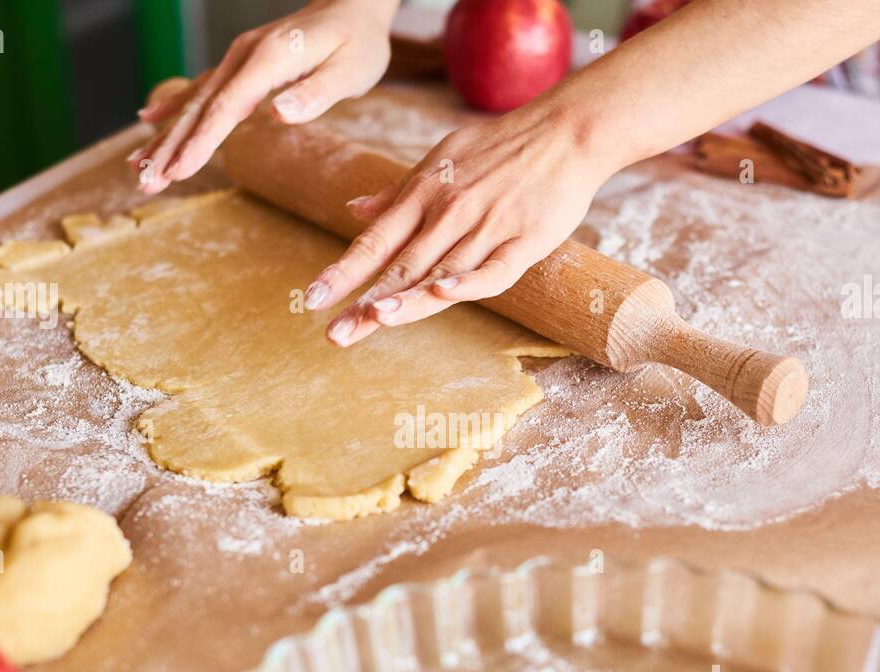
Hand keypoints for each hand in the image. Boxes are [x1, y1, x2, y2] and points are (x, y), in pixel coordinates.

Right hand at [128, 0, 398, 194]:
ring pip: (194, 101)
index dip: (199, 142)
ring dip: (166, 136)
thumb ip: (315, 93)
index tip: (177, 172)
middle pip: (200, 107)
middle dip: (170, 147)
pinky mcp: (241, 64)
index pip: (226, 107)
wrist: (353, 4)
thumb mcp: (350, 70)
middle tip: (146, 183)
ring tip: (139, 168)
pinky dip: (174, 108)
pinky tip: (148, 123)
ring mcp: (239, 58)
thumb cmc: (358, 41)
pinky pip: (201, 90)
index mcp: (269, 59)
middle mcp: (244, 56)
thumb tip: (278, 113)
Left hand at [307, 97, 610, 345]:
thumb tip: (353, 210)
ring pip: (441, 270)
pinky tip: (444, 295)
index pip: (376, 242)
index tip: (313, 299)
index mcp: (425, 194)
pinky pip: (493, 268)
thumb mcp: (442, 159)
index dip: (344, 272)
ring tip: (375, 322)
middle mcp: (449, 212)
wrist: (566, 130)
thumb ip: (398, 193)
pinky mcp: (524, 241)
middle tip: (335, 334)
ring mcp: (487, 227)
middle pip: (401, 265)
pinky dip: (468, 281)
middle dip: (366, 302)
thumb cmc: (501, 147)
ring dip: (408, 297)